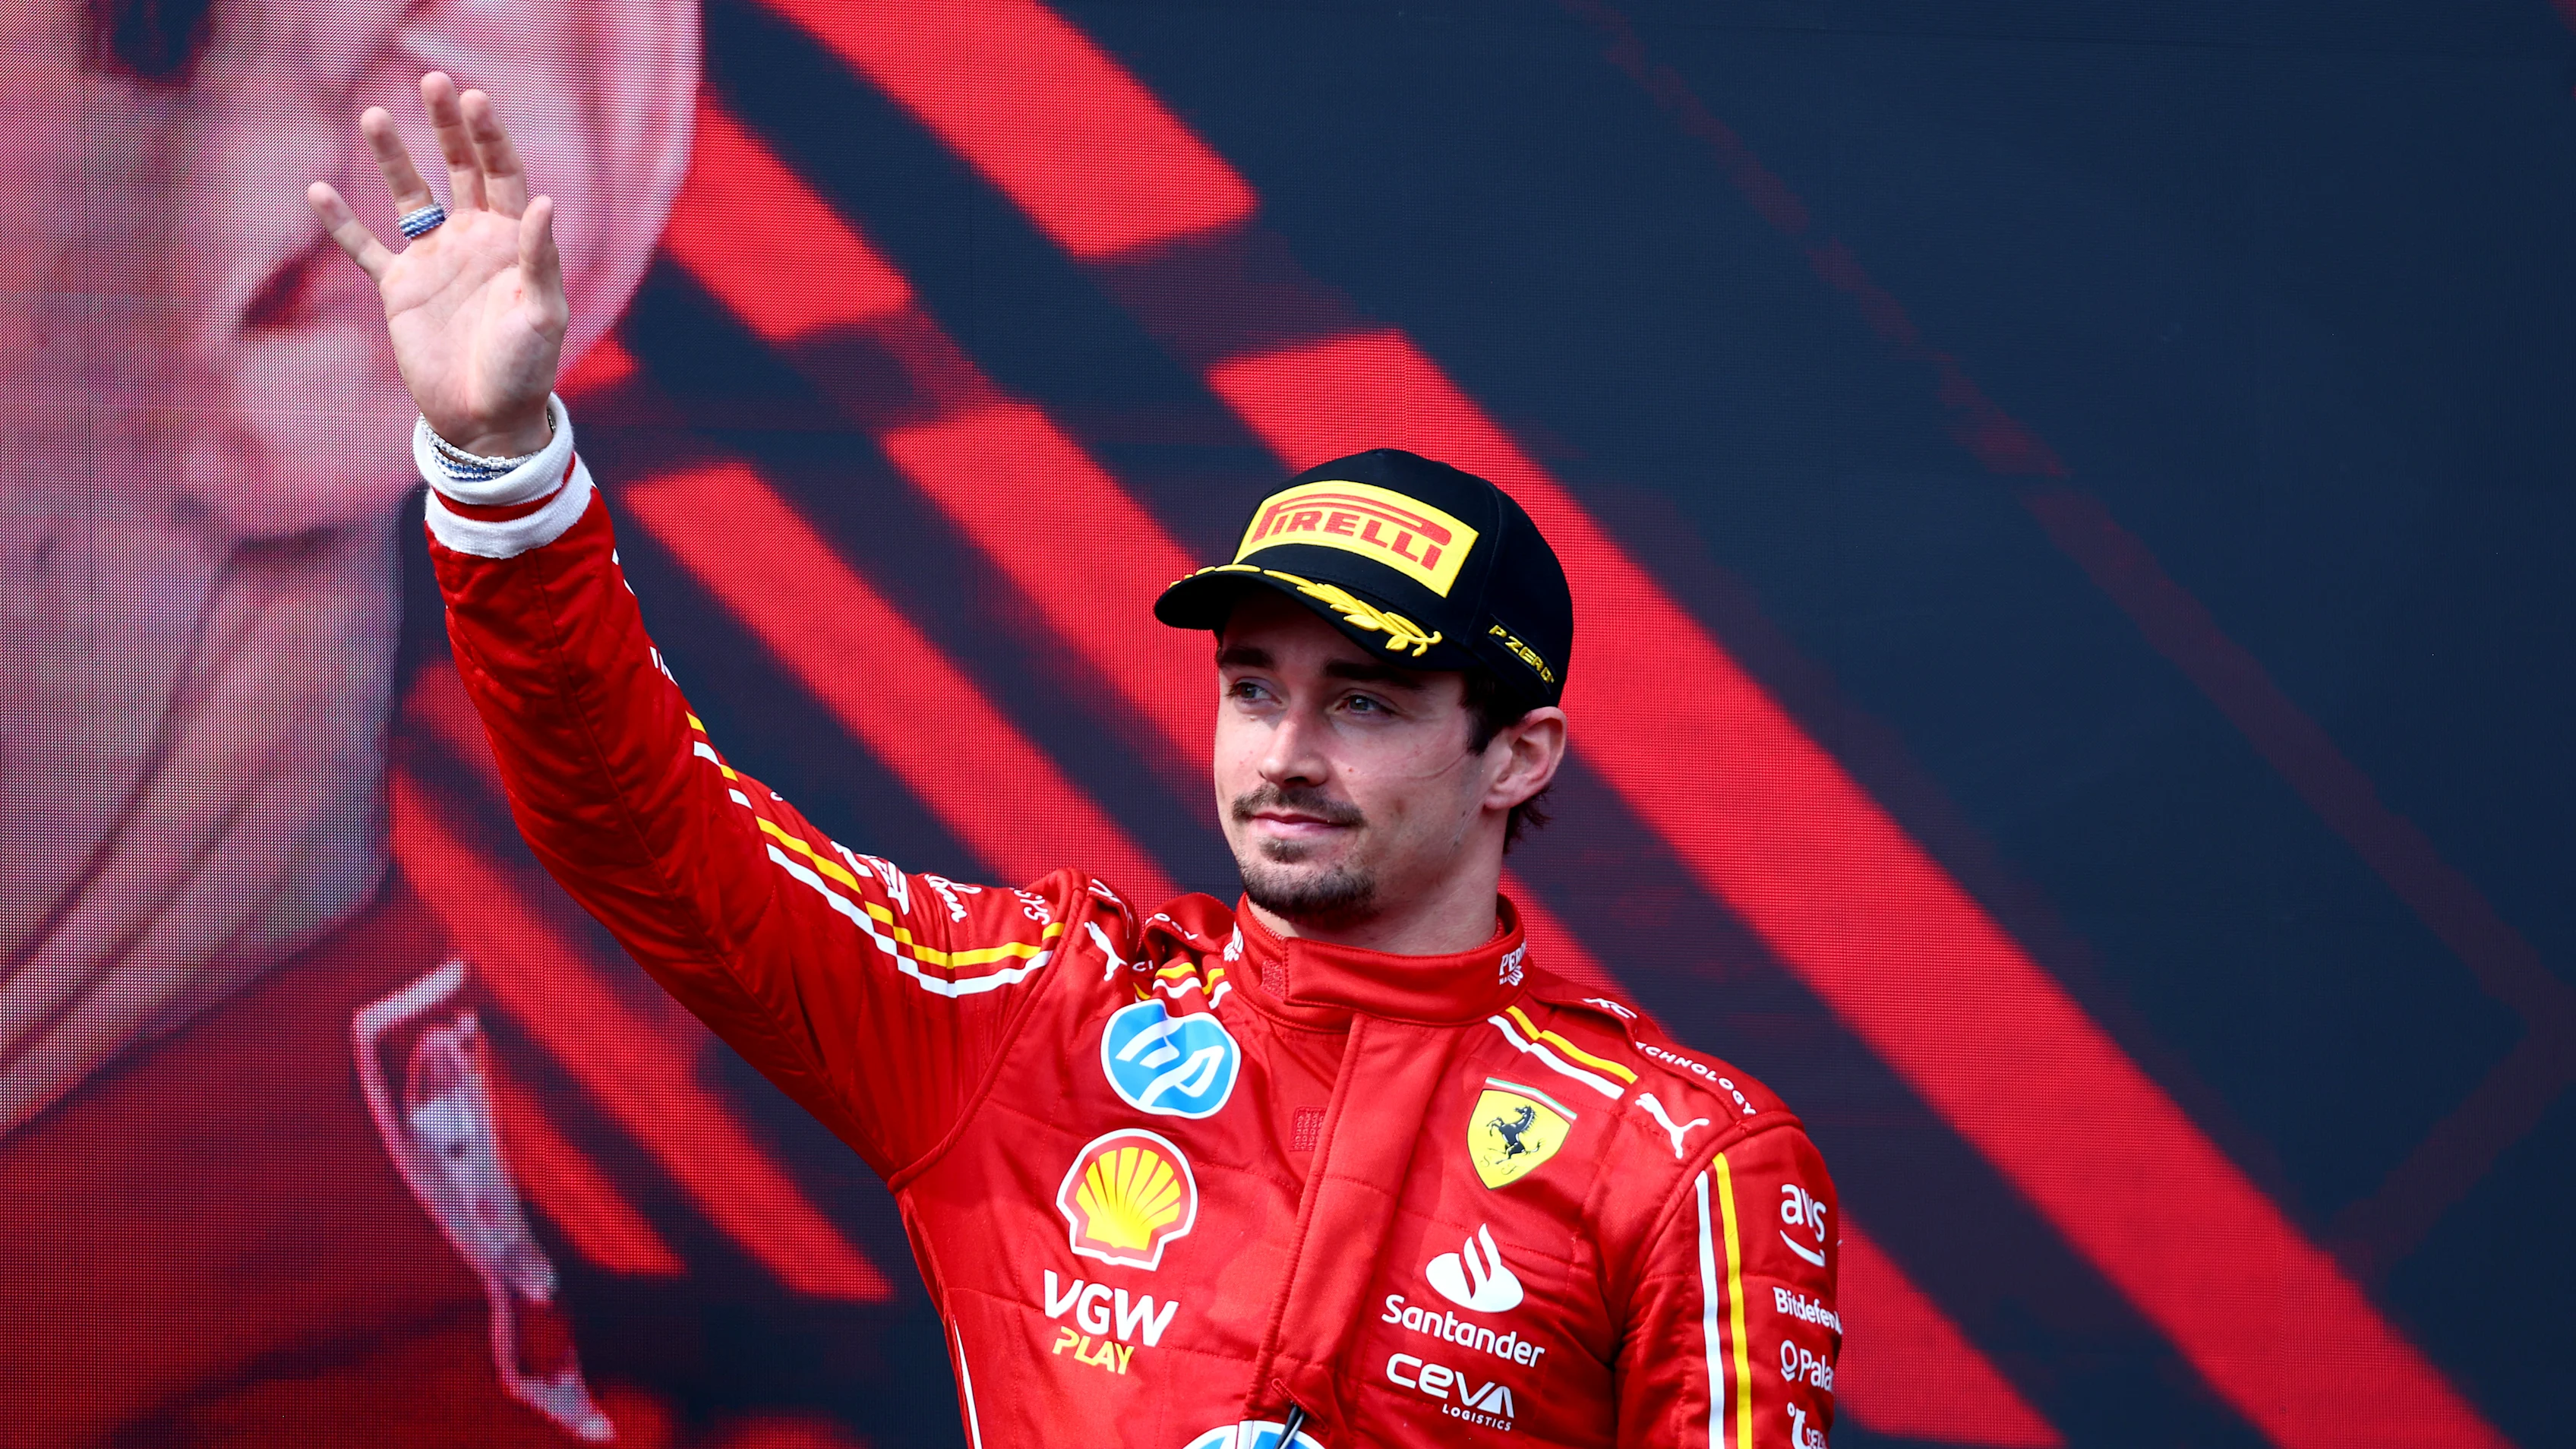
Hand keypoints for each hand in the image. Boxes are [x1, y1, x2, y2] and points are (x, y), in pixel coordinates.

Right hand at [307, 73, 567, 456]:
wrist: (487, 419)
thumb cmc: (526, 369)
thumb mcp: (542, 314)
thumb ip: (538, 259)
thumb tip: (544, 203)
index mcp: (511, 241)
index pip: (502, 174)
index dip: (489, 138)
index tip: (474, 100)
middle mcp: (472, 240)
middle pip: (458, 170)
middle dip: (447, 128)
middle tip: (433, 82)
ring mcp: (434, 260)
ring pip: (410, 197)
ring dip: (393, 159)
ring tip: (375, 116)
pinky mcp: (399, 289)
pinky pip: (365, 248)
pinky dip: (343, 223)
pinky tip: (320, 190)